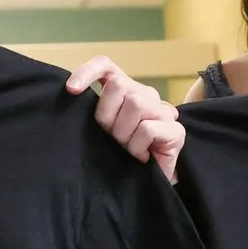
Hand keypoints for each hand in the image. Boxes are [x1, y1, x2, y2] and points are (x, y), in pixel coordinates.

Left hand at [67, 57, 183, 182]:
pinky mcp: (176, 130)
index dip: (88, 72)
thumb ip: (95, 109)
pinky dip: (137, 146)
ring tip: (128, 149)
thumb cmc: (122, 155)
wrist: (148, 183)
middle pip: (118, 86)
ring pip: (134, 104)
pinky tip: (141, 156)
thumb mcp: (102, 129)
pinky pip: (146, 128)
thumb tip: (73, 91)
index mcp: (126, 90)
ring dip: (124, 134)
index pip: (106, 65)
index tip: (71, 90)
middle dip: (107, 116)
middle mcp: (146, 94)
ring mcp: (164, 111)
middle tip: (112, 138)